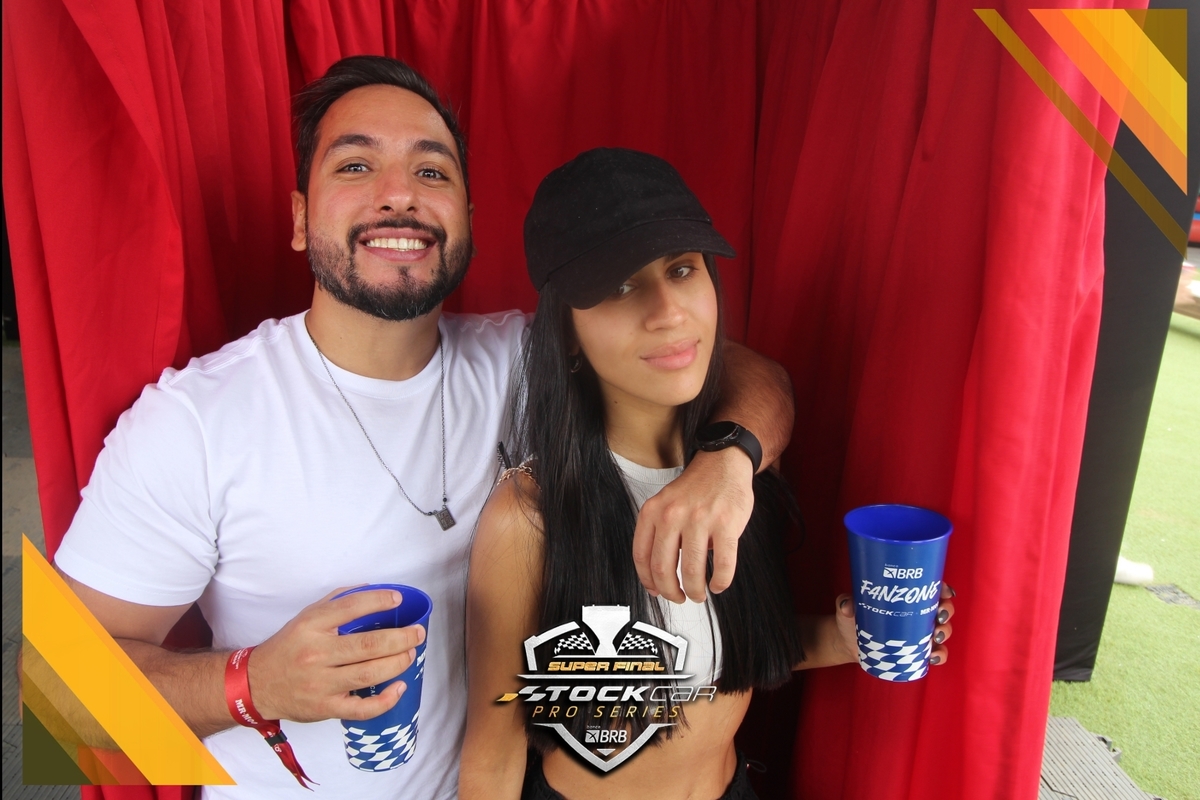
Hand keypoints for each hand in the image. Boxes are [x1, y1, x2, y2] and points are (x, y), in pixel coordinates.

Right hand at [249, 587, 426, 721]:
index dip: (378, 601)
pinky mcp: (325, 708)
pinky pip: (362, 708)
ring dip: (397, 663)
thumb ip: (337, 602)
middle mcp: (316, 654)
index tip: (397, 599)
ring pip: (369, 673)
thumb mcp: (305, 617)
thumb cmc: (288, 647)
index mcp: (311, 626)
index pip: (350, 607)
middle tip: (417, 633)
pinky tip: (399, 688)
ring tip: (410, 654)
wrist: (256, 684)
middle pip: (368, 645)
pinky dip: (385, 700)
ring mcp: (321, 683)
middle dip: (400, 638)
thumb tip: (372, 590)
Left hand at [632, 447, 754, 602]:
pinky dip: (720, 581)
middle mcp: (673, 515)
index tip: (656, 591)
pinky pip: (723, 564)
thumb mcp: (665, 504)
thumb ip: (659, 533)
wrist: (722, 462)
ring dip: (696, 591)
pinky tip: (719, 584)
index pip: (642, 557)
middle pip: (663, 569)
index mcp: (653, 511)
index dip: (648, 581)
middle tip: (679, 598)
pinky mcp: (727, 524)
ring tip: (700, 593)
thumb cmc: (695, 487)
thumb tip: (657, 576)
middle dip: (671, 592)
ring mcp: (700, 519)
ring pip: (692, 571)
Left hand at [832, 582, 955, 665]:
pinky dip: (939, 655)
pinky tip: (933, 657)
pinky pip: (935, 653)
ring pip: (942, 630)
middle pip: (942, 608)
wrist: (848, 643)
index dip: (943, 588)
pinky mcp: (917, 651)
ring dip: (945, 633)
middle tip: (938, 617)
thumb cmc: (852, 618)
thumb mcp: (848, 607)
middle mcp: (917, 612)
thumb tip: (848, 605)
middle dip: (946, 611)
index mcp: (905, 596)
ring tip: (935, 637)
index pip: (930, 587)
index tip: (944, 592)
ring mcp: (919, 632)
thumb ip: (846, 603)